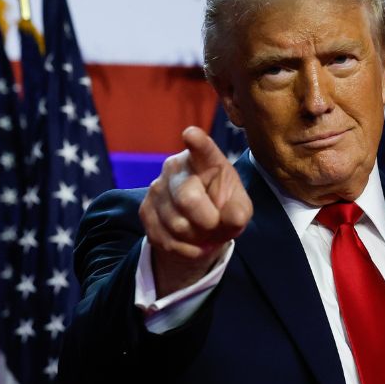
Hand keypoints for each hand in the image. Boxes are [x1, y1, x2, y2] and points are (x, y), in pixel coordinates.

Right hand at [140, 126, 252, 296]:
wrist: (198, 226)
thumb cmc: (223, 208)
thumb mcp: (239, 209)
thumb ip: (239, 212)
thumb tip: (233, 218)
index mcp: (205, 159)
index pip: (202, 149)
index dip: (197, 142)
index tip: (191, 134)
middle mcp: (176, 167)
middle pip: (188, 199)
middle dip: (207, 221)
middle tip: (214, 224)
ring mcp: (156, 188)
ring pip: (177, 225)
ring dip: (196, 238)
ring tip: (202, 231)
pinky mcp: (145, 210)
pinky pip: (167, 240)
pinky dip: (185, 249)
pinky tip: (190, 241)